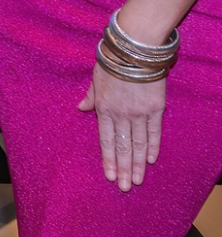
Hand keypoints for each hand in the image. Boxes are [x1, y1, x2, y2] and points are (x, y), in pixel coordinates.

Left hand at [79, 62, 164, 190]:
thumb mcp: (95, 79)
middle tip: (124, 187)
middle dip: (123, 168)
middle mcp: (121, 114)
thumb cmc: (111, 62)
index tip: (109, 175)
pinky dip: (152, 146)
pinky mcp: (156, 108)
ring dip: (138, 163)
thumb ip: (90, 97)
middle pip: (123, 147)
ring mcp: (139, 112)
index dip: (108, 158)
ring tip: (137, 180)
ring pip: (138, 144)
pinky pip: (154, 132)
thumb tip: (81, 108)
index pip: (106, 140)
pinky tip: (151, 160)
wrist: (133, 50)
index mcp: (104, 108)